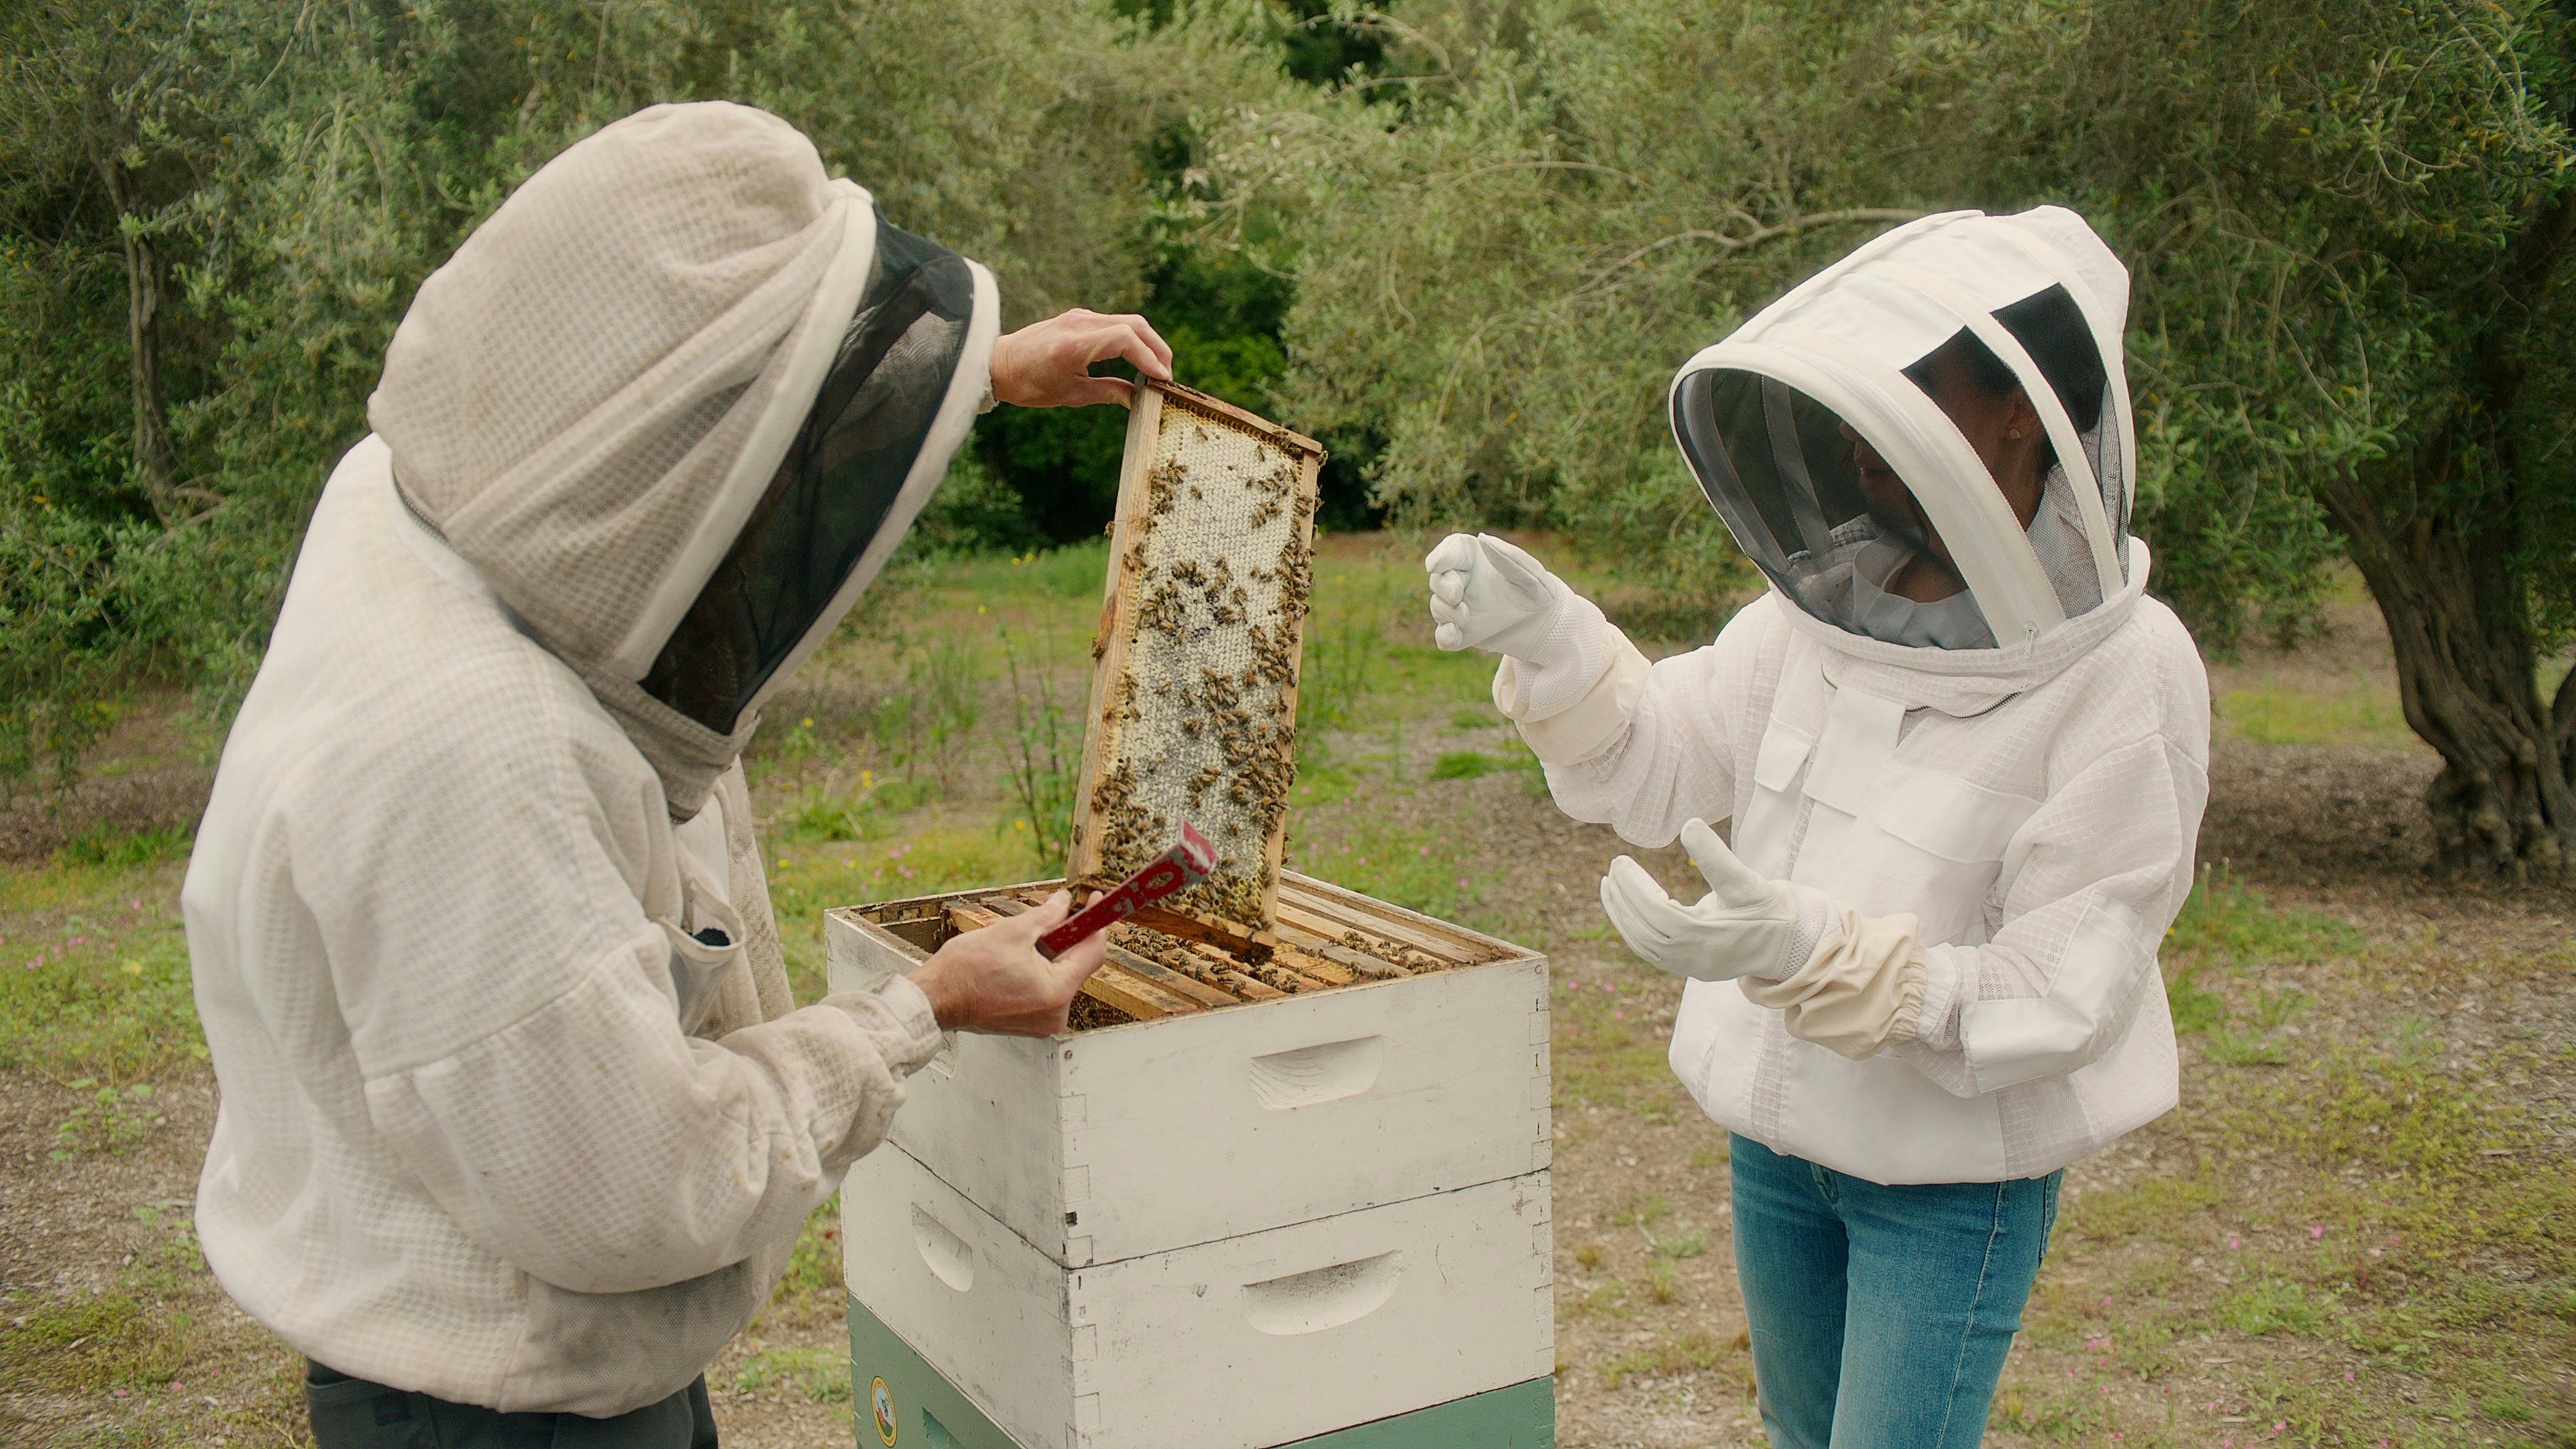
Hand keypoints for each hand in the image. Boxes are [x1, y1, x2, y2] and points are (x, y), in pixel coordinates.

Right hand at [906, 891, 1107, 1036]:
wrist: (934, 1000)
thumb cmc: (965, 971)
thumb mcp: (1012, 932)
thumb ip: (1046, 916)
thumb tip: (1063, 902)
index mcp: (1056, 992)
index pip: (1093, 952)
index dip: (1096, 923)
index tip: (1095, 903)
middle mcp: (1054, 1014)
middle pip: (1075, 965)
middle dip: (1064, 937)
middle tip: (1051, 915)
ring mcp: (1041, 1022)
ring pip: (1057, 976)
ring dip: (1045, 953)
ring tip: (1018, 940)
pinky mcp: (1027, 1024)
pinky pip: (1042, 990)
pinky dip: (1035, 970)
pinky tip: (1012, 958)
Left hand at [989, 309, 1172, 408]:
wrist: (998, 364)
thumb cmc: (1030, 384)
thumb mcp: (1071, 395)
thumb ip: (1108, 392)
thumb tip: (1137, 397)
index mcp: (1076, 344)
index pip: (1126, 339)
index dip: (1149, 357)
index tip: (1162, 378)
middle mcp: (1080, 323)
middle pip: (1134, 325)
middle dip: (1157, 347)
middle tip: (1167, 372)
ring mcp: (1079, 316)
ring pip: (1126, 321)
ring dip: (1146, 341)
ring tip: (1157, 365)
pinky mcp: (1077, 317)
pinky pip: (1113, 323)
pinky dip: (1131, 337)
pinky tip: (1137, 356)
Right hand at [1424, 533, 1575, 659]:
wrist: (1546, 628)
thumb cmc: (1540, 594)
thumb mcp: (1531, 576)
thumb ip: (1508, 557)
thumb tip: (1482, 537)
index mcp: (1476, 560)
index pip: (1451, 550)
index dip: (1440, 556)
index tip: (1436, 566)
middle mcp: (1464, 581)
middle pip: (1438, 579)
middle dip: (1443, 587)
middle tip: (1456, 596)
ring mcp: (1460, 608)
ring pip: (1439, 607)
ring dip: (1447, 612)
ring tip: (1467, 618)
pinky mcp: (1461, 633)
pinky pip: (1443, 636)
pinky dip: (1445, 637)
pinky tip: (1455, 636)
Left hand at [1599, 819, 1829, 981]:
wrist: (1789, 944)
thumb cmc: (1768, 910)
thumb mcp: (1746, 881)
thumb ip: (1717, 857)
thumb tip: (1689, 824)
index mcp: (1705, 938)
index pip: (1656, 913)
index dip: (1634, 888)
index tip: (1619, 862)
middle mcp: (1692, 958)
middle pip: (1643, 930)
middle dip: (1622, 898)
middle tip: (1613, 868)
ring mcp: (1688, 966)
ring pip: (1642, 944)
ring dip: (1621, 915)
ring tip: (1609, 885)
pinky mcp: (1688, 967)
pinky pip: (1650, 951)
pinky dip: (1633, 929)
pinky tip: (1625, 907)